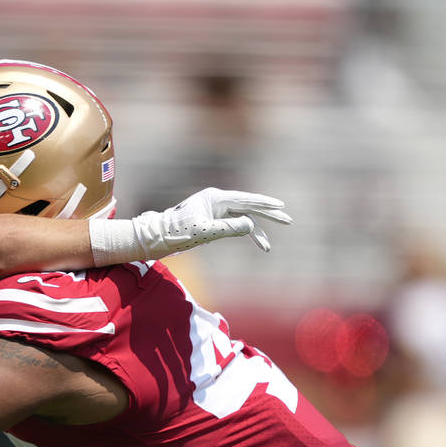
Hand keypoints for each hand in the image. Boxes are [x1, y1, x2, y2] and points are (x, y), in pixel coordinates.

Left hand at [131, 188, 290, 257]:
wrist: (158, 236)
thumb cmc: (177, 232)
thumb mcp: (204, 231)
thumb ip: (228, 228)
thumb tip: (251, 225)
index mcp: (215, 198)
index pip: (246, 200)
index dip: (265, 204)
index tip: (281, 206)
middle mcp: (217, 201)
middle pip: (248, 206)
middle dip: (268, 215)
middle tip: (288, 220)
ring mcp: (215, 210)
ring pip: (242, 218)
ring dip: (255, 232)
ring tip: (266, 248)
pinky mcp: (212, 219)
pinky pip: (233, 224)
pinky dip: (243, 233)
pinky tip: (254, 242)